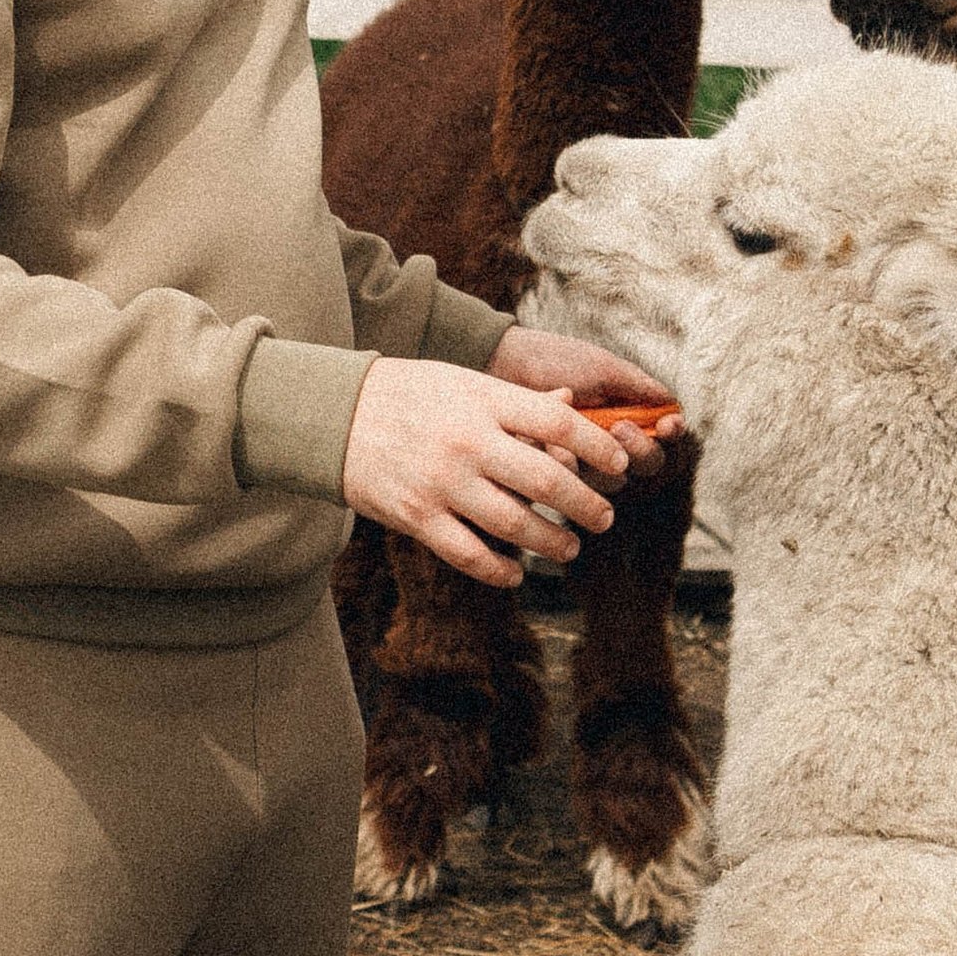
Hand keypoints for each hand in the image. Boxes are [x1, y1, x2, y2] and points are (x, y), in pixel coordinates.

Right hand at [343, 355, 631, 586]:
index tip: (621, 463)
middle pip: (546, 480)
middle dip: (586, 505)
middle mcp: (468, 442)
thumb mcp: (464, 383)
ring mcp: (442, 483)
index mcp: (484, 401)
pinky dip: (500, 570)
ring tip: (568, 547)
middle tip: (604, 518)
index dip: (598, 446)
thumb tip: (571, 405)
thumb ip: (516, 402)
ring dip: (552, 542)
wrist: (335, 416)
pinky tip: (517, 572)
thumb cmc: (410, 395)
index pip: (558, 422)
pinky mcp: (418, 518)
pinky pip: (470, 555)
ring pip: (515, 525)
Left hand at [492, 324, 681, 475]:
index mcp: (631, 415)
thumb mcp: (601, 368)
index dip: (672, 437)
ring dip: (600, 458)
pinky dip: (565, 462)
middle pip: (649, 468)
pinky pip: (574, 486)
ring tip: (577, 429)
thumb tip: (673, 405)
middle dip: (640, 450)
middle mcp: (614, 444)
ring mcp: (586, 463)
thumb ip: (639, 386)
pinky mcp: (558, 476)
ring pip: (614, 483)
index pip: (667, 439)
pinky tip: (548, 441)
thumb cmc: (556, 360)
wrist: (503, 363)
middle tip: (619, 427)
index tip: (666, 425)